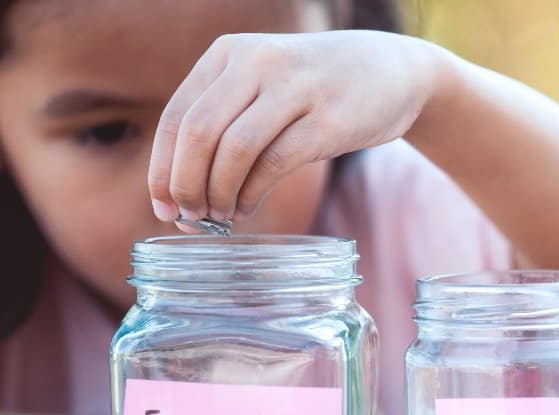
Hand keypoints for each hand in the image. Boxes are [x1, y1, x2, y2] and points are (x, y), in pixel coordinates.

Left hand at [148, 30, 440, 222]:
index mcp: (230, 53)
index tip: (162, 207)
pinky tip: (246, 207)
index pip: (177, 116)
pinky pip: (274, 163)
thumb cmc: (319, 90)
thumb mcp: (265, 84)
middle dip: (186, 185)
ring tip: (220, 216)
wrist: (396, 71)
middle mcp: (259, 62)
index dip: (162, 168)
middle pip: (199, 133)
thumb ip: (224, 120)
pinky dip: (251, 193)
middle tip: (190, 217)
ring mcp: (297, 88)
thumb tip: (178, 192)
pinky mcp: (329, 120)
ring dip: (218, 193)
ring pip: (233, 150)